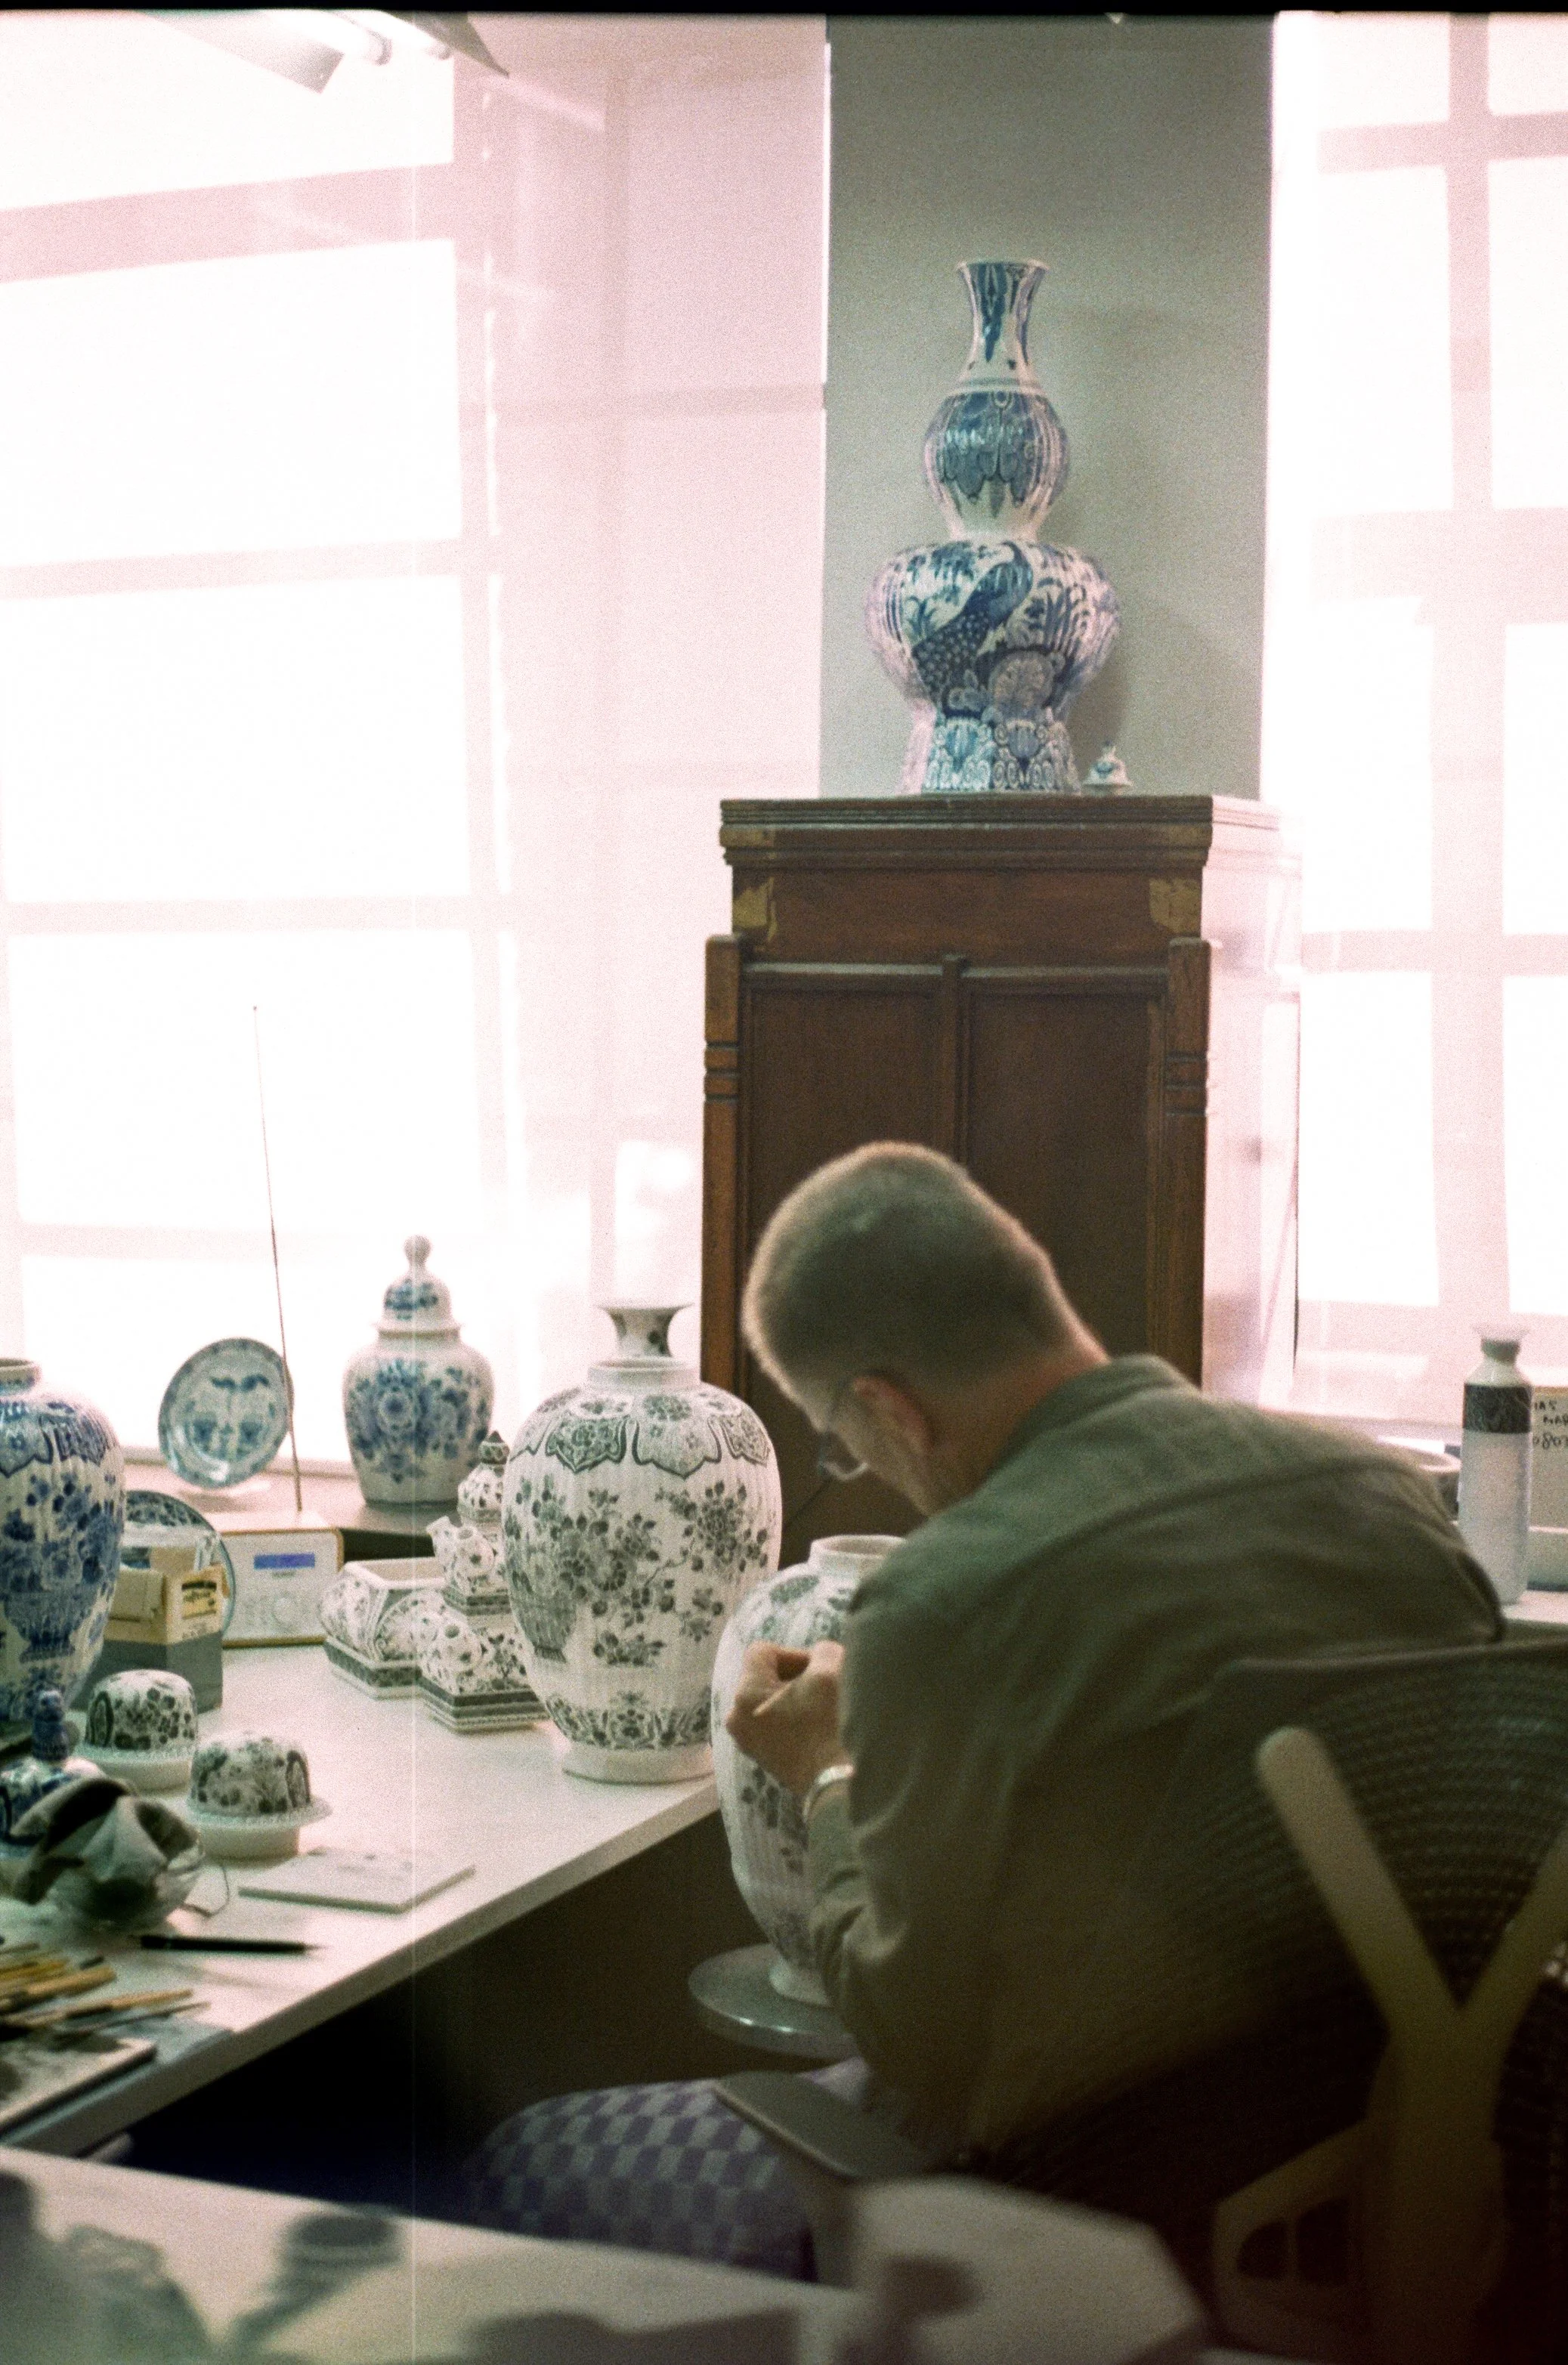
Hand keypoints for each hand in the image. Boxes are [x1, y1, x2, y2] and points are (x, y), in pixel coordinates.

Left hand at [725, 1640, 845, 1798]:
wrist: (839, 1782)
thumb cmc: (831, 1722)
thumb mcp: (832, 1671)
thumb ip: (822, 1651)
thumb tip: (818, 1659)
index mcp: (745, 1694)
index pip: (761, 1652)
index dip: (792, 1653)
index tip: (817, 1671)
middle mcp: (737, 1718)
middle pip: (763, 1678)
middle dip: (794, 1677)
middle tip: (823, 1687)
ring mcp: (748, 1742)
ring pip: (769, 1702)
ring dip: (795, 1698)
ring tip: (821, 1708)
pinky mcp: (763, 1759)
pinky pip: (773, 1724)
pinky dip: (792, 1719)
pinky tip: (817, 1727)